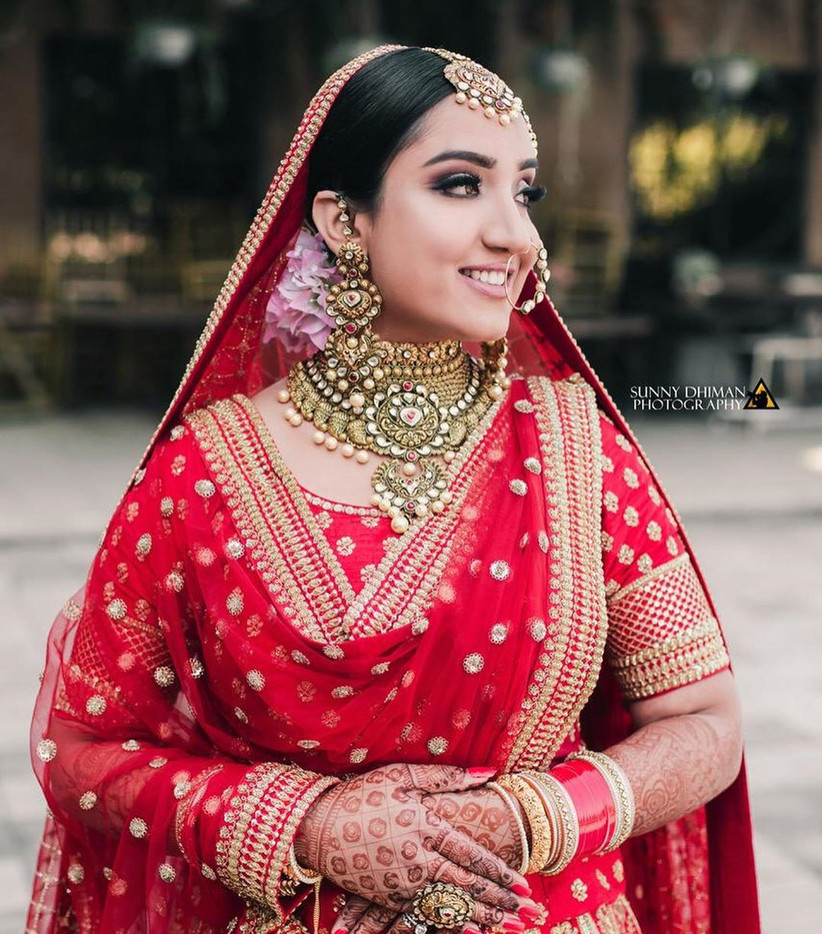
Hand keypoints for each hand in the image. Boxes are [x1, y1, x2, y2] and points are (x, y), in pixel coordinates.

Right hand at [294, 763, 533, 930]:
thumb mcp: (402, 777)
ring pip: (451, 905)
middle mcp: (417, 859)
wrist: (317, 826)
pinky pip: (425, 914)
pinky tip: (469, 929)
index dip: (500, 871)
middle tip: (526, 910)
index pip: (472, 855)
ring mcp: (402, 883)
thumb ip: (447, 777)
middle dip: (500, 900)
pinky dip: (449, 923)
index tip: (524, 883)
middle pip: (467, 885)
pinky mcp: (388, 897)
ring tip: (506, 925)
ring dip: (481, 917)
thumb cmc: (362, 795)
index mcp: (425, 827)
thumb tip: (488, 774)